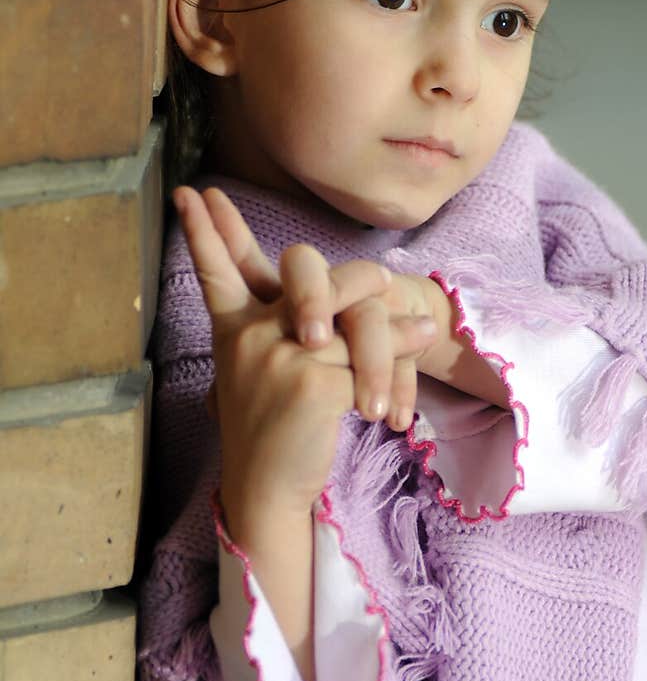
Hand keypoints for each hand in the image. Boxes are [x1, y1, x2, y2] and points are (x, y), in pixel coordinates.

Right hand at [188, 185, 440, 433]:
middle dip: (353, 278)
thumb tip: (330, 299)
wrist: (268, 488)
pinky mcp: (309, 385)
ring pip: (349, 319)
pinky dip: (397, 362)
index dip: (205, 230)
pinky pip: (364, 360)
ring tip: (423, 328)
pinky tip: (414, 359)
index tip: (189, 191)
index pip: (216, 270)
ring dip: (393, 327)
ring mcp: (278, 357)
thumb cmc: (274, 429)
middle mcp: (249, 335)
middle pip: (308, 274)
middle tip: (383, 282)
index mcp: (234, 329)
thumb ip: (284, 328)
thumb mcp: (263, 371)